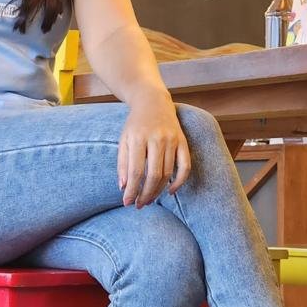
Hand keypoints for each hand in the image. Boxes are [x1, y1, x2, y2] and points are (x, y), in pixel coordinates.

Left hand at [118, 91, 190, 207]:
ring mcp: (172, 140)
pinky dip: (179, 182)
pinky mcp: (183, 142)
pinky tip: (170, 191)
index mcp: (138, 138)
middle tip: (140, 205)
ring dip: (158, 191)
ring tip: (149, 200)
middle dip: (145, 194)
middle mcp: (156, 139)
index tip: (127, 202)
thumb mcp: (123, 140)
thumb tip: (124, 187)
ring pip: (167, 173)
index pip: (135, 171)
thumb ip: (122, 164)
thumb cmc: (135, 124)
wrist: (153, 102)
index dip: (132, 190)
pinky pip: (185, 166)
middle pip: (153, 175)